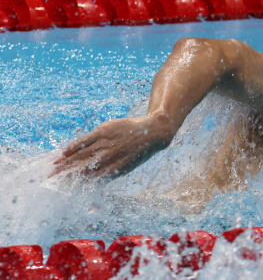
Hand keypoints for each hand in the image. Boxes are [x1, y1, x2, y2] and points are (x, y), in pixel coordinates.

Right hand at [51, 115, 171, 179]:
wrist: (152, 132)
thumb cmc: (138, 151)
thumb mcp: (126, 166)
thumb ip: (110, 173)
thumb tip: (94, 183)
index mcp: (114, 169)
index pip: (90, 179)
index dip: (75, 184)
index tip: (62, 189)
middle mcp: (108, 158)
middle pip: (82, 168)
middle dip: (66, 175)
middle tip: (51, 180)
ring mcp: (106, 144)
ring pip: (81, 155)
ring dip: (66, 162)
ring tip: (53, 168)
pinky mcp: (104, 131)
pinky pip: (85, 141)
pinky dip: (73, 147)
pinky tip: (63, 153)